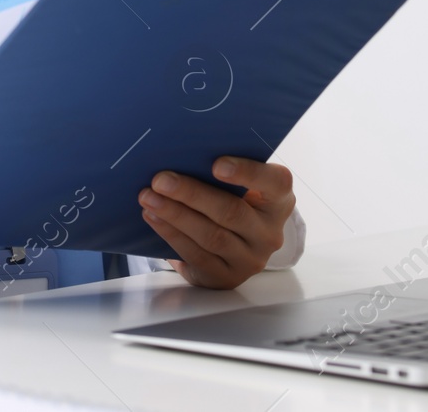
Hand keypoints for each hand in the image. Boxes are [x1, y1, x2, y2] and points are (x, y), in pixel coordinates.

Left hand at [139, 157, 295, 288]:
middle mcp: (270, 232)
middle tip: (160, 179)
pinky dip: (172, 234)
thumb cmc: (235, 200)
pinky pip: (197, 255)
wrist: (239, 244)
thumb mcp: (242, 185)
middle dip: (191, 194)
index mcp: (279, 200)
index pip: (275, 183)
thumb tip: (182, 150)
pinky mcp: (227, 277)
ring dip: (175, 215)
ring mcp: (251, 259)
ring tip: (148, 197)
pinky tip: (154, 217)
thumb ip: (225, 171)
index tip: (216, 164)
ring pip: (211, 236)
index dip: (247, 172)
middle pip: (231, 212)